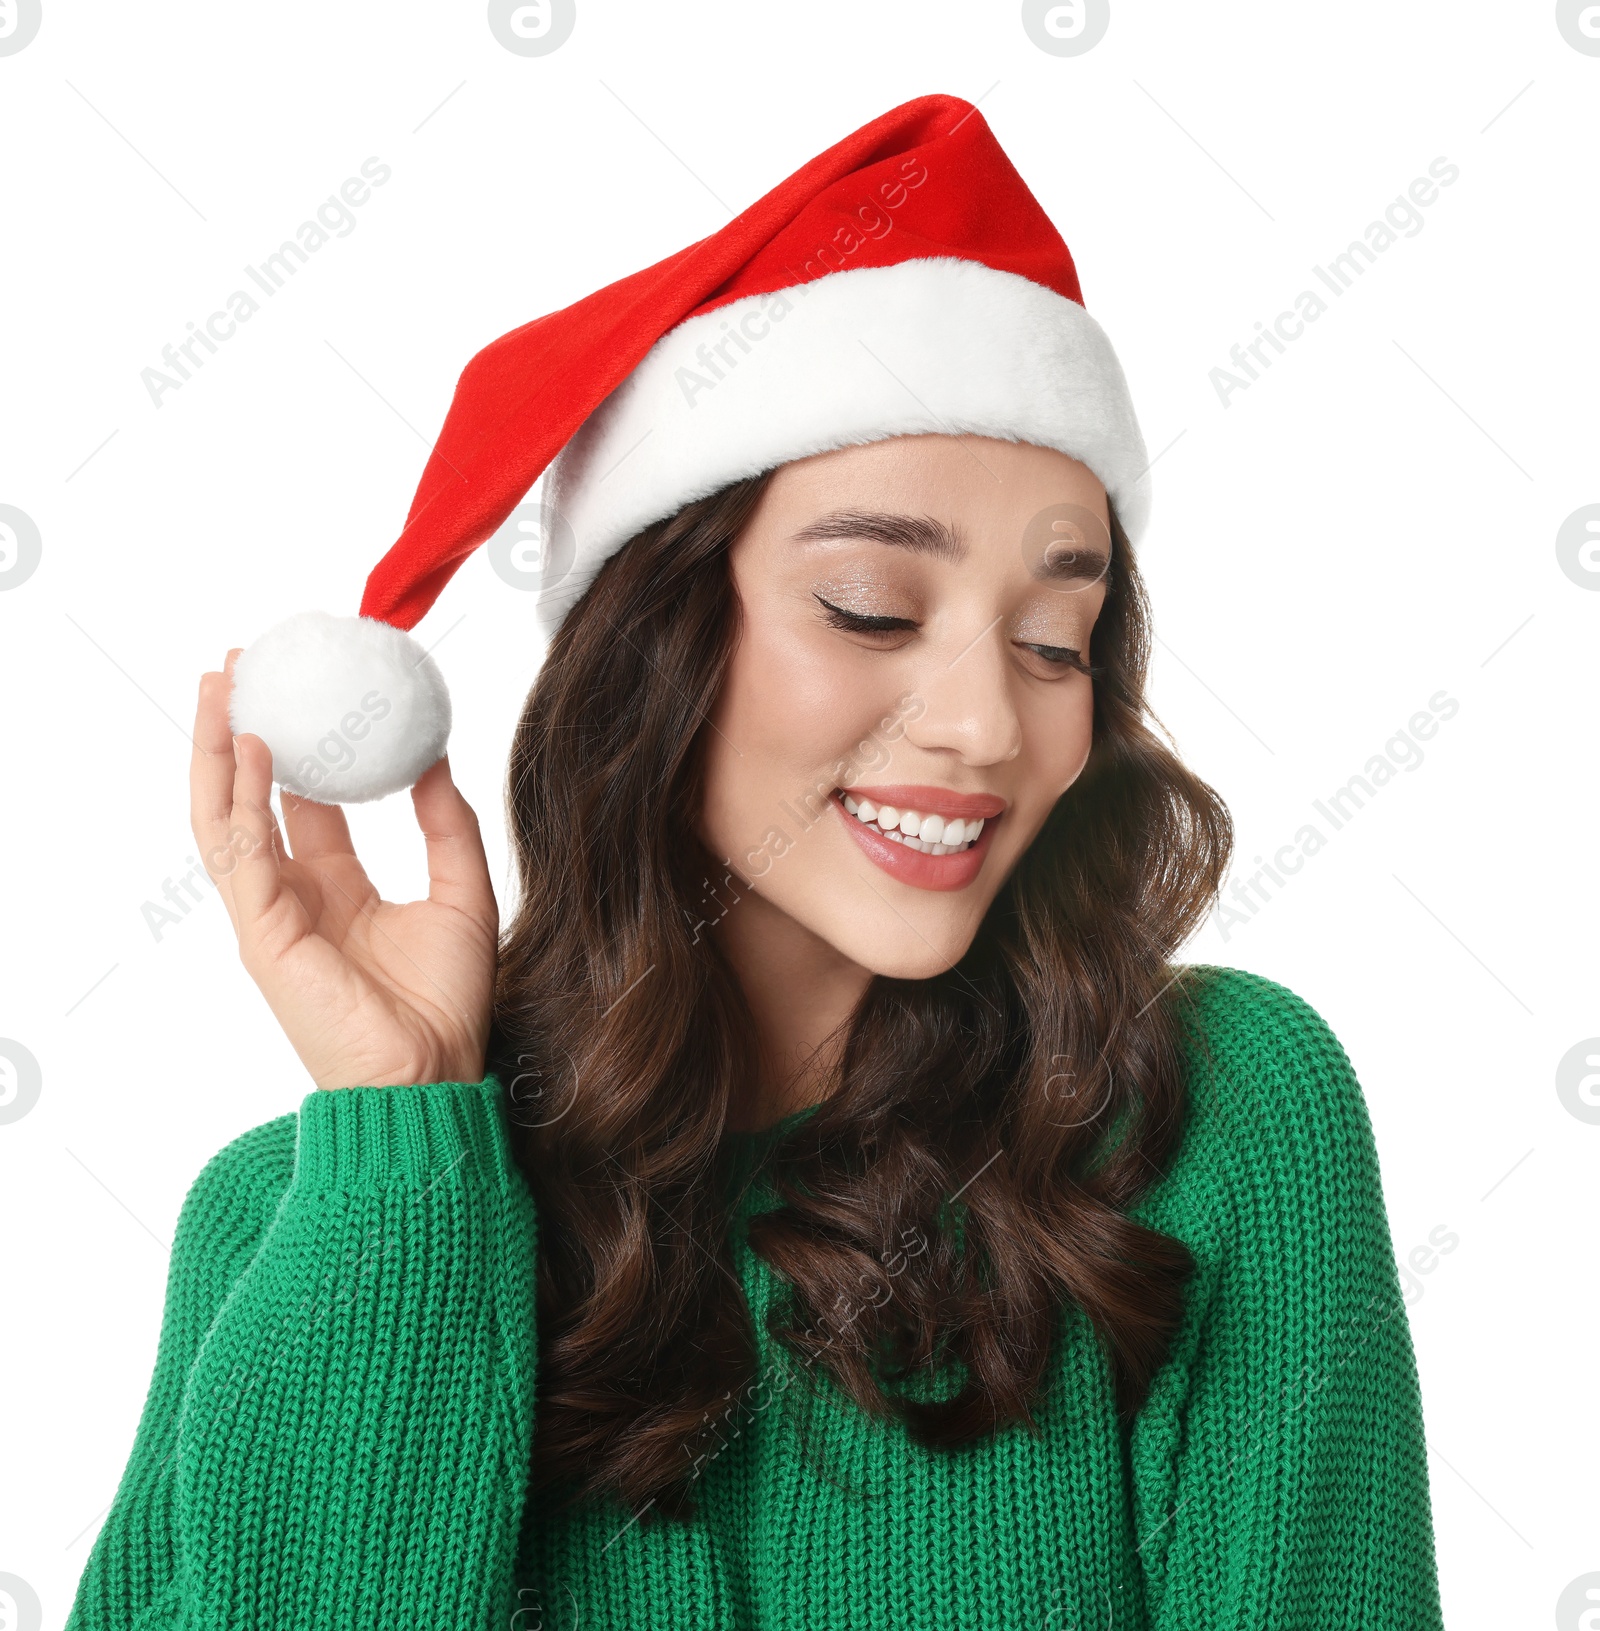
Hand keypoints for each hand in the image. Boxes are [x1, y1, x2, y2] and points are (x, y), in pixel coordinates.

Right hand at [190, 649, 498, 1090]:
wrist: (435, 1073)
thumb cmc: (449, 1002)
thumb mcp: (463, 891)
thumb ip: (447, 824)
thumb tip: (436, 756)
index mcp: (337, 889)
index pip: (304, 803)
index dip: (299, 746)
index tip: (304, 688)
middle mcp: (294, 896)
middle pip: (248, 799)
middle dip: (236, 732)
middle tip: (239, 667)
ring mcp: (270, 914)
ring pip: (224, 816)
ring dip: (214, 749)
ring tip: (220, 683)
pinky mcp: (262, 932)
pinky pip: (241, 851)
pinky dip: (239, 796)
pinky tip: (249, 745)